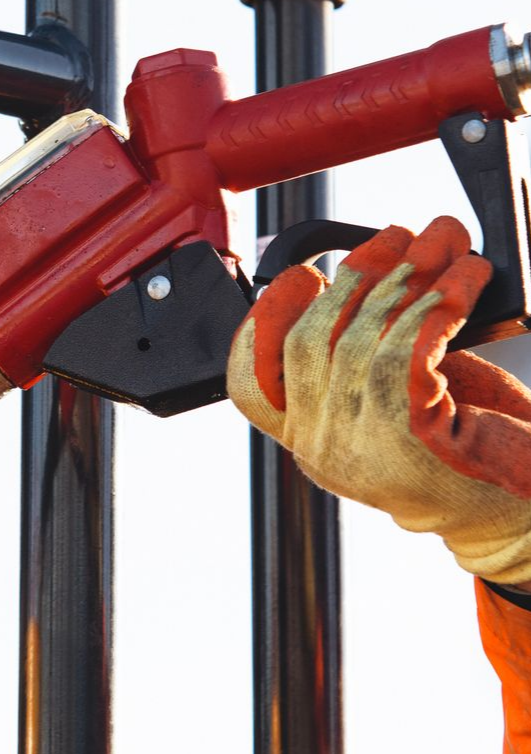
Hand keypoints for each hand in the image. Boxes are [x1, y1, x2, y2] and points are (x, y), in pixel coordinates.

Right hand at [227, 216, 530, 583]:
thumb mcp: (400, 408)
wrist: (522, 518)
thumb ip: (367, 362)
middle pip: (310, 340)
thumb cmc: (468, 459)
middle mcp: (325, 449)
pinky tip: (468, 280)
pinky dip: (442, 302)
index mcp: (313, 444)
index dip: (263, 323)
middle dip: (357, 274)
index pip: (249, 385)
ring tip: (445, 243)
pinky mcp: (410, 434)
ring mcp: (362, 445)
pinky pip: (411, 347)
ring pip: (365, 337)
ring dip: (411, 276)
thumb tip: (369, 281)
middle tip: (398, 235)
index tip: (303, 277)